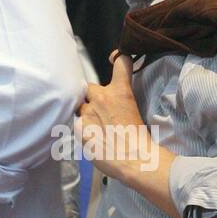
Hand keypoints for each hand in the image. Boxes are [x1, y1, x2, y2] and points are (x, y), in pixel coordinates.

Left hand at [76, 52, 148, 178]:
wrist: (134, 159)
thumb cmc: (139, 140)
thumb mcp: (136, 112)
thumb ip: (122, 102)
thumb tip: (116, 105)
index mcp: (122, 92)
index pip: (121, 62)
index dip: (118, 58)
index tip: (116, 58)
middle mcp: (102, 97)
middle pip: (89, 87)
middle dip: (92, 97)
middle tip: (102, 112)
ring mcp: (88, 112)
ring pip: (80, 107)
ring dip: (86, 114)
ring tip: (97, 129)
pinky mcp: (80, 127)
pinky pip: (77, 124)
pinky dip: (83, 130)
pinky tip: (93, 139)